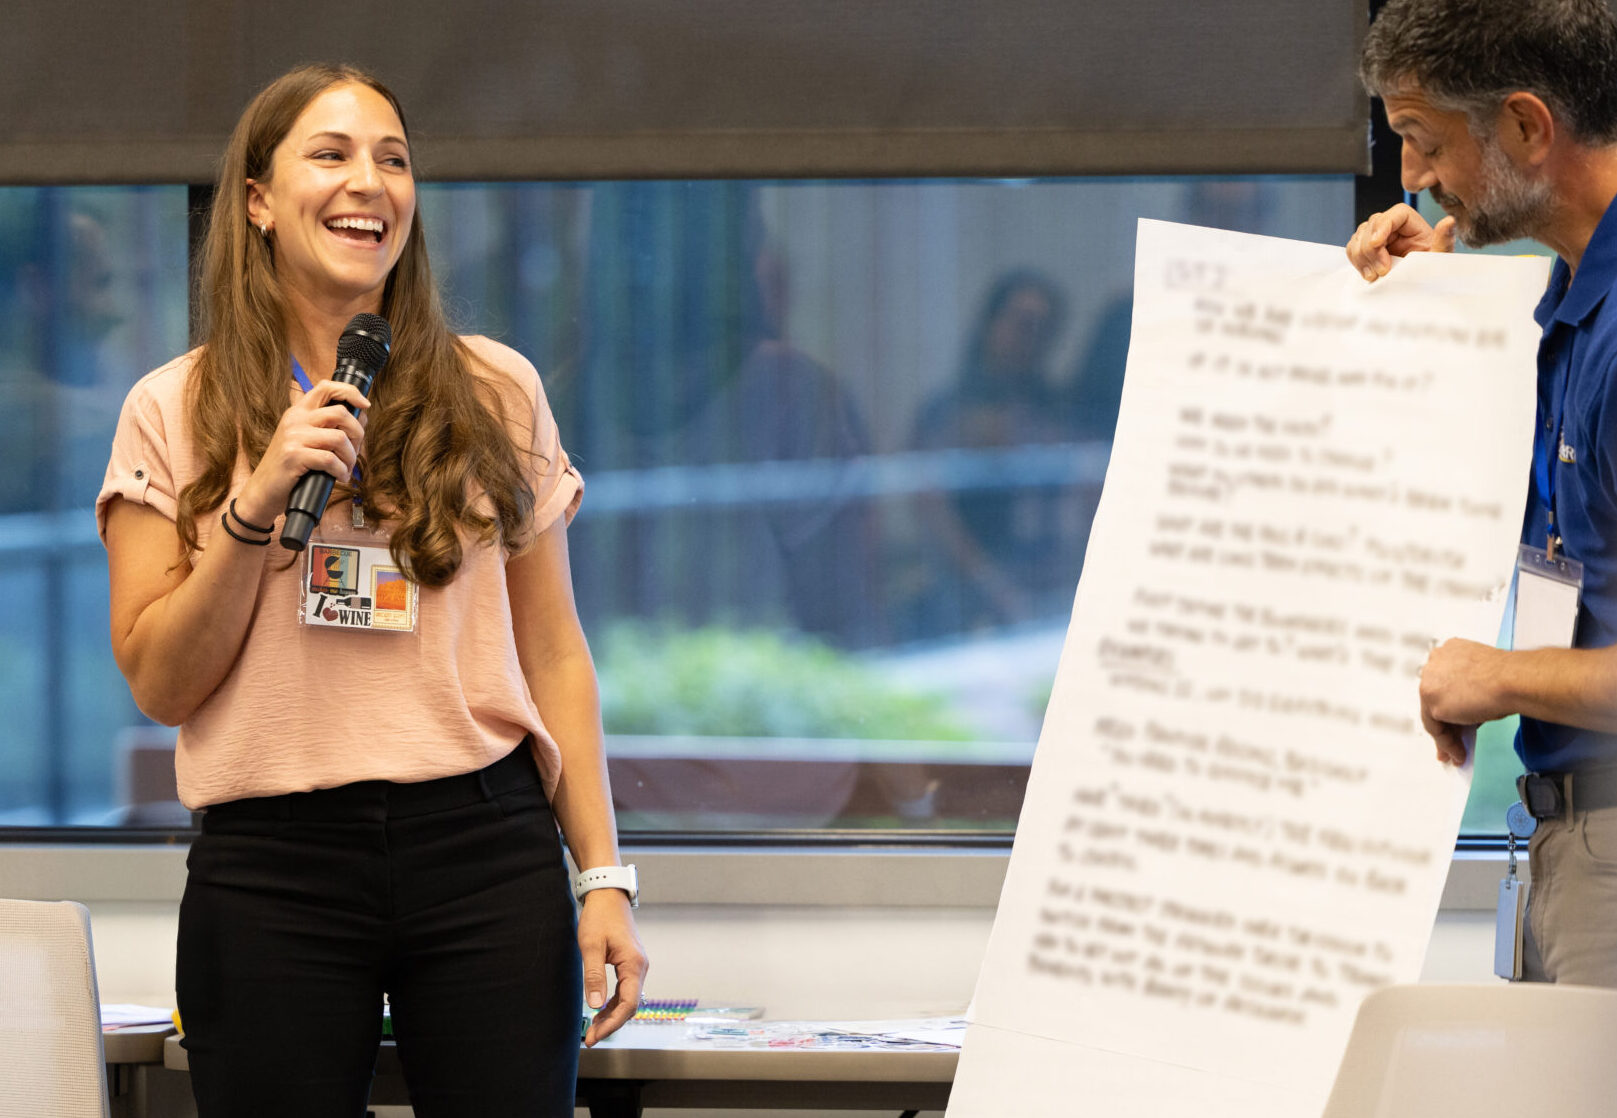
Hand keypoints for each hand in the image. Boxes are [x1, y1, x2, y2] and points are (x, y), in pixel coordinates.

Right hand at [234, 379, 368, 525]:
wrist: (262, 490)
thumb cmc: (289, 467)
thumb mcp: (304, 440)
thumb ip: (326, 427)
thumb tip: (360, 418)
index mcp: (298, 412)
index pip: (326, 387)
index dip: (350, 392)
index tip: (364, 406)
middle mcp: (295, 419)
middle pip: (340, 413)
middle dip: (358, 433)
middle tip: (355, 451)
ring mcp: (293, 437)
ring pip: (339, 438)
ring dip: (350, 457)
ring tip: (346, 469)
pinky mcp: (293, 456)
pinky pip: (330, 459)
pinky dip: (341, 471)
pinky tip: (339, 477)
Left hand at [579, 890, 647, 1046]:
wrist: (608, 895)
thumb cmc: (599, 917)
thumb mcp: (591, 946)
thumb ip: (594, 976)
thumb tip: (594, 1006)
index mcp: (634, 964)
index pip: (629, 1004)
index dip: (612, 1023)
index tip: (594, 1035)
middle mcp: (640, 967)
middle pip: (630, 1005)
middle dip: (611, 1024)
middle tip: (590, 1038)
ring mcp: (637, 965)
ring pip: (628, 999)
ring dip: (611, 1016)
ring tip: (592, 1029)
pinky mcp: (630, 963)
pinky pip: (625, 990)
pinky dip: (613, 1003)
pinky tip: (599, 1011)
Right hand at [1346, 203, 1455, 281]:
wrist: (1421, 285)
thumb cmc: (1431, 269)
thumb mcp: (1440, 256)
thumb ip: (1444, 239)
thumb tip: (1448, 221)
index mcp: (1410, 221)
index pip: (1392, 214)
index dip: (1382, 227)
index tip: (1377, 244)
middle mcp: (1392, 226)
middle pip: (1371, 226)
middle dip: (1371, 250)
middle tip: (1382, 271)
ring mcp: (1377, 237)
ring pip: (1358, 237)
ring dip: (1362, 258)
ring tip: (1374, 276)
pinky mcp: (1367, 250)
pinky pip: (1352, 249)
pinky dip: (1356, 262)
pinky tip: (1368, 274)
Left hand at [1419, 638, 1505, 764]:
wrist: (1512, 680)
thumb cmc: (1509, 677)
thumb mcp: (1484, 681)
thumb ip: (1467, 693)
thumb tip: (1467, 713)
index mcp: (1448, 652)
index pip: (1442, 684)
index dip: (1449, 706)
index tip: (1452, 719)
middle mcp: (1433, 664)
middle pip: (1435, 700)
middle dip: (1444, 724)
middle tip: (1451, 742)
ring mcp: (1429, 682)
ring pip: (1433, 716)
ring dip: (1446, 738)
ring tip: (1456, 754)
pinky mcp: (1432, 702)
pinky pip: (1436, 729)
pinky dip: (1447, 744)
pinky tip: (1458, 753)